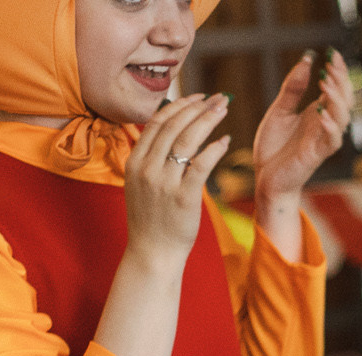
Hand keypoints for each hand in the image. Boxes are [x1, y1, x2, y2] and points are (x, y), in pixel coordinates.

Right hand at [124, 93, 230, 268]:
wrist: (152, 253)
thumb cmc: (151, 220)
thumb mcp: (141, 184)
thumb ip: (152, 158)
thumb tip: (171, 135)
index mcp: (134, 160)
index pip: (158, 122)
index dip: (180, 105)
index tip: (198, 96)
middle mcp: (146, 167)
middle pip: (175, 125)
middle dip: (199, 106)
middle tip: (219, 97)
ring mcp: (163, 182)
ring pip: (188, 139)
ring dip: (208, 120)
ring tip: (224, 109)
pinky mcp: (182, 197)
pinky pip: (201, 165)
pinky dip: (214, 149)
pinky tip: (226, 140)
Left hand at [253, 49, 354, 208]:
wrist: (265, 178)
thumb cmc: (274, 147)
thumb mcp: (279, 110)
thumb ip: (293, 88)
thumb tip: (306, 61)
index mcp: (317, 112)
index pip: (335, 88)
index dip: (337, 71)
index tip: (332, 52)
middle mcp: (324, 125)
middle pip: (344, 100)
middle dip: (340, 81)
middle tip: (331, 64)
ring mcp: (322, 140)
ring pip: (343, 118)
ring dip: (337, 99)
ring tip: (324, 82)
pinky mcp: (316, 155)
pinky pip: (332, 141)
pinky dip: (330, 126)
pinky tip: (322, 111)